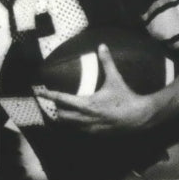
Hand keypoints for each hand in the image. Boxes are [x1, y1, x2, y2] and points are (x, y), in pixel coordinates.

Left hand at [36, 44, 157, 133]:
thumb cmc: (126, 97)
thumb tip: (102, 46)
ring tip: (64, 110)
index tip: (38, 91)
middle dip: (56, 109)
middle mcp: (85, 117)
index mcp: (87, 103)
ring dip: (65, 118)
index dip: (48, 95)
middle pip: (61, 115)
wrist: (139, 117)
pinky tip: (78, 119)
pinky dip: (75, 125)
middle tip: (56, 101)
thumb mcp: (115, 79)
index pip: (62, 99)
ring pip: (69, 125)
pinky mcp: (95, 134)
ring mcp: (89, 128)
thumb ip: (107, 62)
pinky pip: (79, 131)